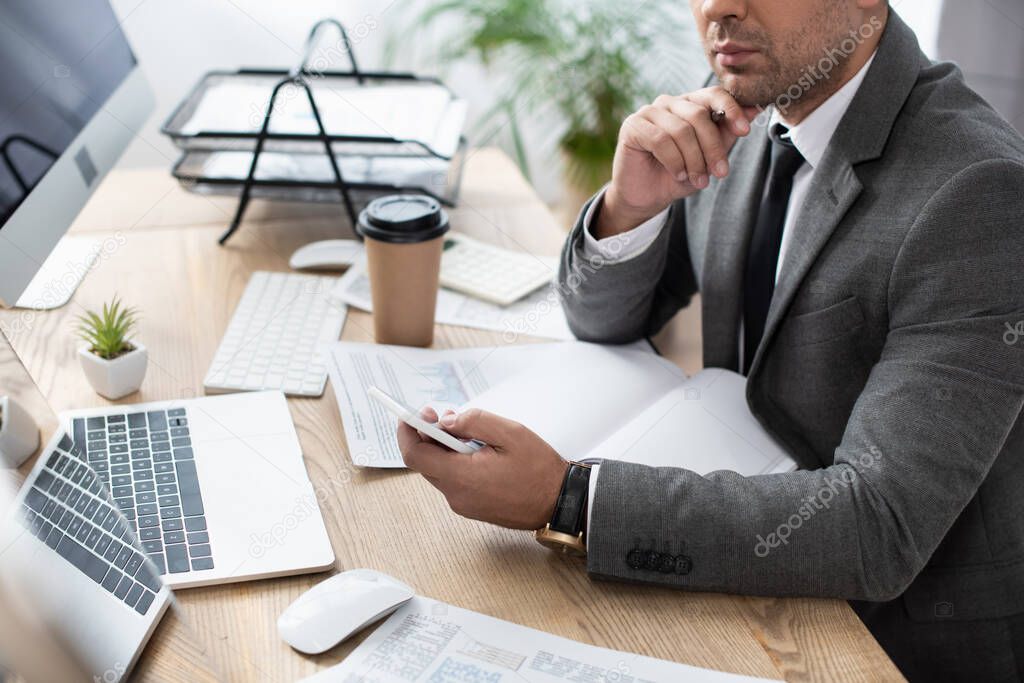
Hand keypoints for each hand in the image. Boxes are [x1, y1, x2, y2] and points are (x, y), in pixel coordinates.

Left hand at [398, 407, 568, 529]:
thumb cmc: (539, 469)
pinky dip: (455, 462)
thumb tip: (445, 422)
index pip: (414, 455)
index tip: (409, 414)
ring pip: (439, 470)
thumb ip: (473, 421)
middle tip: (443, 415)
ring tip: (467, 431)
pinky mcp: (472, 507)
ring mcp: (463, 505)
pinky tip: (475, 450)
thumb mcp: (510, 432)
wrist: (559, 503)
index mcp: (461, 477)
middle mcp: (456, 495)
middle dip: (428, 435)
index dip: (406, 431)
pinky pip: (453, 480)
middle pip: (425, 462)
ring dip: (444, 448)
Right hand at [596, 87, 759, 237]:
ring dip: (694, 160)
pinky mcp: (632, 126)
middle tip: (720, 173)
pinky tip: (677, 174)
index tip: (745, 131)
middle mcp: (669, 103)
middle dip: (713, 147)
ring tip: (697, 180)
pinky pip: (660, 140)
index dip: (731, 110)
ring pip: (681, 130)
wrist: (647, 198)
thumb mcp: (710, 156)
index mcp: (689, 104)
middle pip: (699, 115)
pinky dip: (674, 161)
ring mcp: (649, 112)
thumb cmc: (679, 175)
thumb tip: (756, 108)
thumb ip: (728, 132)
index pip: (714, 94)